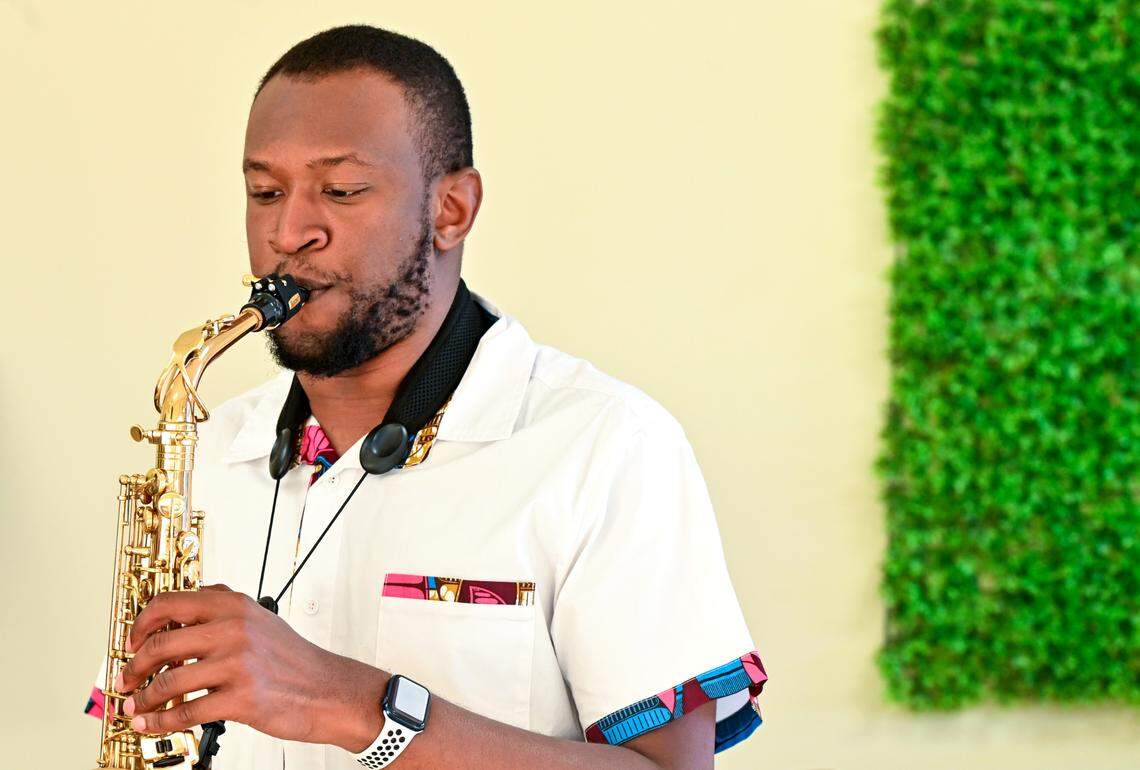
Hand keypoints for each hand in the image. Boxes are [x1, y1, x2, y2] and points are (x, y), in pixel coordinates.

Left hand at [115, 584, 387, 750]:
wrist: (327, 689)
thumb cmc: (292, 658)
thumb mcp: (260, 617)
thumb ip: (222, 607)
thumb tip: (177, 610)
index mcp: (234, 606)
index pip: (169, 604)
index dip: (140, 624)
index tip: (131, 640)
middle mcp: (234, 630)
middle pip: (160, 644)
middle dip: (133, 666)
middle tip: (126, 678)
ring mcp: (237, 665)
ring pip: (168, 682)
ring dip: (143, 698)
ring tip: (134, 706)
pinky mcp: (240, 699)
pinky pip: (186, 712)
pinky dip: (160, 722)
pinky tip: (150, 724)